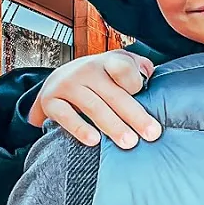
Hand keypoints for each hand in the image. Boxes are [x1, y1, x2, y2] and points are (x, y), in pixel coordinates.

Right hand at [27, 49, 158, 148]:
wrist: (59, 78)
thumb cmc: (101, 77)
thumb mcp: (121, 66)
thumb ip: (140, 70)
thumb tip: (153, 81)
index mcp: (108, 61)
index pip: (123, 68)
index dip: (134, 82)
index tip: (144, 96)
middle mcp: (87, 70)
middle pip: (114, 94)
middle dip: (134, 116)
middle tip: (151, 134)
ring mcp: (68, 84)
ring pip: (94, 106)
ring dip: (113, 126)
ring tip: (129, 142)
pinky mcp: (50, 100)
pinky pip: (65, 116)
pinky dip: (79, 128)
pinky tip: (94, 141)